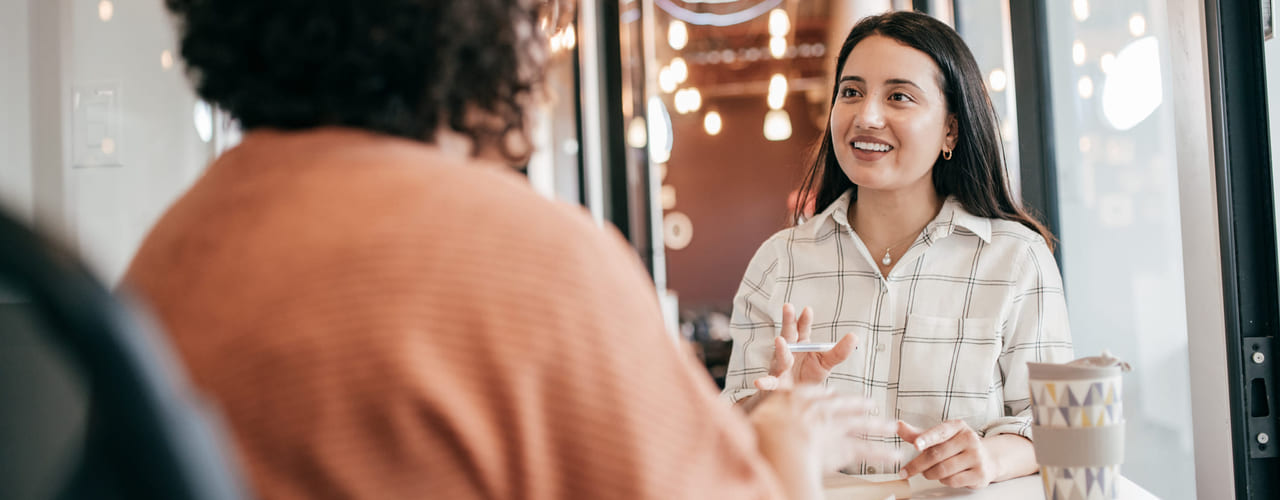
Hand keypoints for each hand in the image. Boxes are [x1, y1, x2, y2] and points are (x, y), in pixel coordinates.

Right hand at [749, 387, 900, 499]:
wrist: (779, 442)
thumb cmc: (763, 429)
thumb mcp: (757, 416)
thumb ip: (759, 415)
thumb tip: (743, 414)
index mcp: (799, 397)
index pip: (818, 394)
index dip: (829, 395)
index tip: (835, 396)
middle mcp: (820, 409)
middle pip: (845, 405)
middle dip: (860, 405)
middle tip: (871, 404)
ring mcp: (835, 427)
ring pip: (862, 424)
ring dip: (879, 426)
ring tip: (892, 426)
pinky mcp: (845, 447)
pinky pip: (868, 451)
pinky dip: (883, 454)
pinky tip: (894, 455)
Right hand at [753, 303, 858, 390]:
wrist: (798, 398)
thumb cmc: (810, 376)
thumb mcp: (827, 362)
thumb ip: (839, 351)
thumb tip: (855, 336)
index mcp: (801, 344)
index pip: (802, 328)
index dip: (804, 320)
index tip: (808, 310)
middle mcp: (788, 352)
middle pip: (788, 334)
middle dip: (788, 321)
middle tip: (788, 306)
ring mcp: (780, 367)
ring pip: (780, 357)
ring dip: (780, 349)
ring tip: (780, 340)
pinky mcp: (776, 384)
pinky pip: (769, 383)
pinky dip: (764, 382)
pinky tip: (759, 382)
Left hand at [896, 420, 998, 488]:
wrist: (987, 458)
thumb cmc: (957, 446)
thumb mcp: (939, 437)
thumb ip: (918, 434)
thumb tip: (898, 425)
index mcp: (957, 426)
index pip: (940, 431)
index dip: (926, 438)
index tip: (916, 444)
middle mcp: (969, 439)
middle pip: (937, 454)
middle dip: (917, 465)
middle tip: (906, 471)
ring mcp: (976, 456)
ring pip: (944, 470)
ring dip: (930, 474)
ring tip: (928, 472)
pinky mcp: (979, 474)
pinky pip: (953, 481)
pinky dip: (943, 481)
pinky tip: (944, 477)